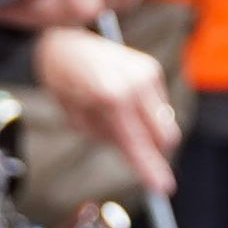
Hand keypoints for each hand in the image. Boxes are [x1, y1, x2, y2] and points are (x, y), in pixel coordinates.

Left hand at [32, 25, 178, 192]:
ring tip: (111, 112)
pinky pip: (158, 106)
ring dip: (145, 129)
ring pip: (163, 122)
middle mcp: (136, 83)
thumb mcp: (74, 115)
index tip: (163, 189)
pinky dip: (143, 113)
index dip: (150, 168)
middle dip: (151, 149)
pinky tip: (118, 99)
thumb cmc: (63, 80)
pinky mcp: (152, 67)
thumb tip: (133, 153)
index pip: (137, 142)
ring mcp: (148, 72)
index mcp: (111, 96)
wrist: (65, 39)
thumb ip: (104, 135)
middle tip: (126, 146)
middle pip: (164, 135)